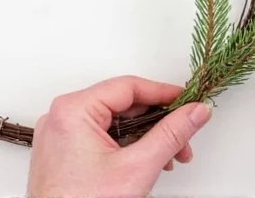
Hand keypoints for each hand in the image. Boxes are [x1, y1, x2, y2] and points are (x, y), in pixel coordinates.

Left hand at [26, 76, 211, 197]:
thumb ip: (171, 135)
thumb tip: (194, 112)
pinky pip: (100, 136)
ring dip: (144, 137)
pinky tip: (144, 162)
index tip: (188, 101)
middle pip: (122, 105)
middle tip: (184, 139)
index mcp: (73, 110)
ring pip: (114, 122)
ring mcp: (60, 134)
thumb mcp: (137, 168)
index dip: (163, 93)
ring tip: (168, 159)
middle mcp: (62, 116)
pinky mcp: (63, 151)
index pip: (128, 86)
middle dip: (158, 123)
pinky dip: (125, 146)